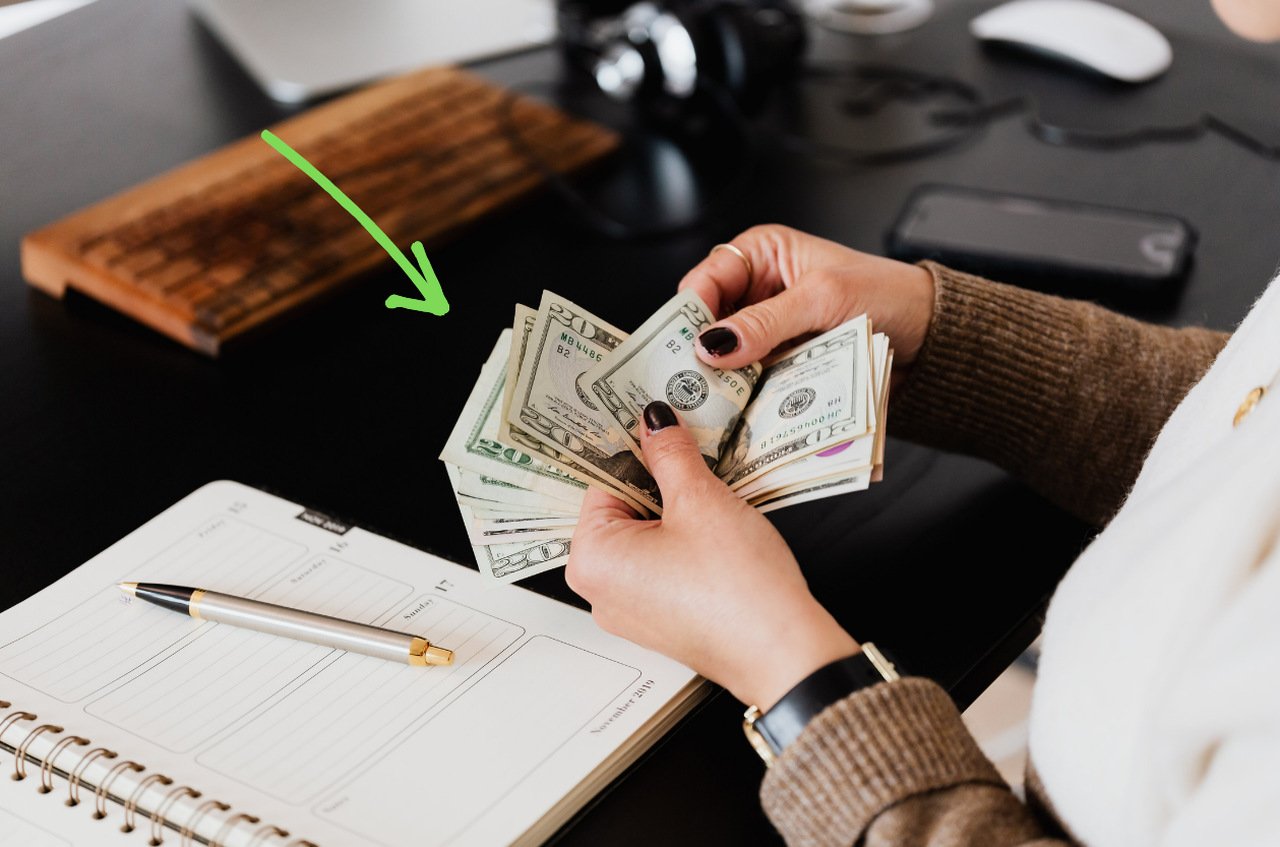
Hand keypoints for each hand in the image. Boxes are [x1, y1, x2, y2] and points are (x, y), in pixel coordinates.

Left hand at [566, 401, 858, 709]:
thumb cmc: (737, 589)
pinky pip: (663, 565)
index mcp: (591, 559)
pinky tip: (718, 534)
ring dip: (677, 512)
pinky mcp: (662, 619)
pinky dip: (686, 543)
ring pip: (647, 537)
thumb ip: (670, 454)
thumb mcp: (701, 501)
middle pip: (622, 510)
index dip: (636, 451)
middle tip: (695, 461)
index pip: (601, 481)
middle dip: (659, 483)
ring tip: (713, 501)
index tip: (660, 430)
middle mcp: (600, 590)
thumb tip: (654, 423)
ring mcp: (631, 609)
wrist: (783, 652)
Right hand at [679, 225, 934, 379]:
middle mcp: (759, 289)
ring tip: (714, 401)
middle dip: (703, 350)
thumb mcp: (821, 298)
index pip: (705, 279)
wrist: (930, 334)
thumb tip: (713, 342)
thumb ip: (765, 320)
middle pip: (709, 323)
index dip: (690, 312)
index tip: (684, 346)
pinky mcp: (782, 362)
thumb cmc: (886, 294)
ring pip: (728, 356)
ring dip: (724, 377)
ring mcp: (770, 330)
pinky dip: (746, 393)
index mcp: (762, 253)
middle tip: (693, 380)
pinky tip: (740, 407)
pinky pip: (751, 378)